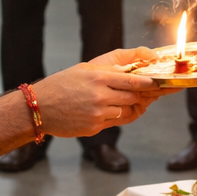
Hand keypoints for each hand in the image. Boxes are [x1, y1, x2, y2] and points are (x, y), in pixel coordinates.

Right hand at [31, 48, 168, 137]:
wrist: (39, 107)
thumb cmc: (62, 84)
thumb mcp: (85, 68)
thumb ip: (110, 68)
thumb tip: (134, 68)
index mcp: (98, 77)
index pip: (133, 81)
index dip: (148, 83)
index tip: (156, 82)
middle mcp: (100, 95)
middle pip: (133, 97)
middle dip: (139, 95)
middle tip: (144, 93)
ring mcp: (98, 113)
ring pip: (125, 111)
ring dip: (126, 106)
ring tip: (116, 101)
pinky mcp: (94, 127)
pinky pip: (114, 122)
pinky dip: (114, 116)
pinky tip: (105, 111)